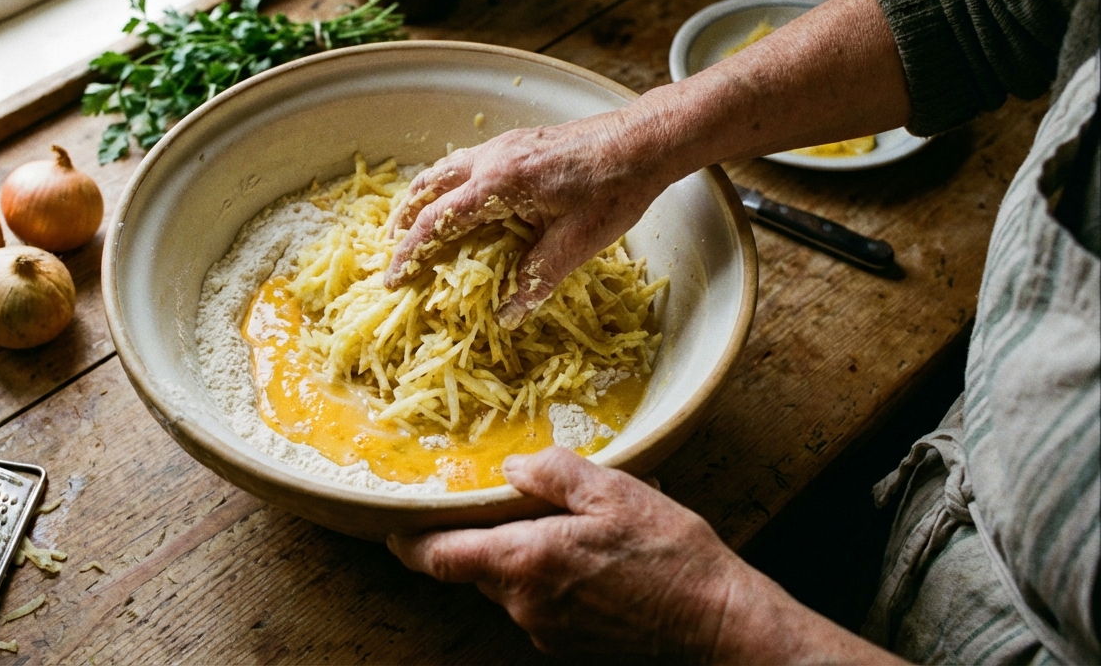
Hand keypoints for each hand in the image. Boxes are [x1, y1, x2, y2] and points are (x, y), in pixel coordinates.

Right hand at [382, 111, 681, 328]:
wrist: (643, 141)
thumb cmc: (614, 190)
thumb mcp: (577, 242)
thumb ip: (537, 278)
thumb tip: (507, 316)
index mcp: (499, 184)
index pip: (439, 221)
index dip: (412, 252)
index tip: (394, 278)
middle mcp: (492, 159)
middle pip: (428, 187)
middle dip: (404, 219)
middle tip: (390, 249)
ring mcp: (503, 146)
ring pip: (444, 169)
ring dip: (423, 197)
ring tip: (413, 222)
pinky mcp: (518, 143)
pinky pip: (466, 162)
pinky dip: (448, 183)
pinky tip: (460, 200)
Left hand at [388, 447, 903, 663]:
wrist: (720, 623)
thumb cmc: (672, 556)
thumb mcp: (616, 492)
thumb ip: (554, 474)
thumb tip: (513, 469)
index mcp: (526, 562)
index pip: (440, 557)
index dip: (409, 541)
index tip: (394, 526)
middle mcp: (525, 604)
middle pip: (473, 569)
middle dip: (477, 537)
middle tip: (497, 501)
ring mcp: (546, 630)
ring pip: (508, 585)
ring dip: (517, 554)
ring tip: (558, 521)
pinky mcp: (569, 643)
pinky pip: (538, 602)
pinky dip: (545, 575)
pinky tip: (585, 554)